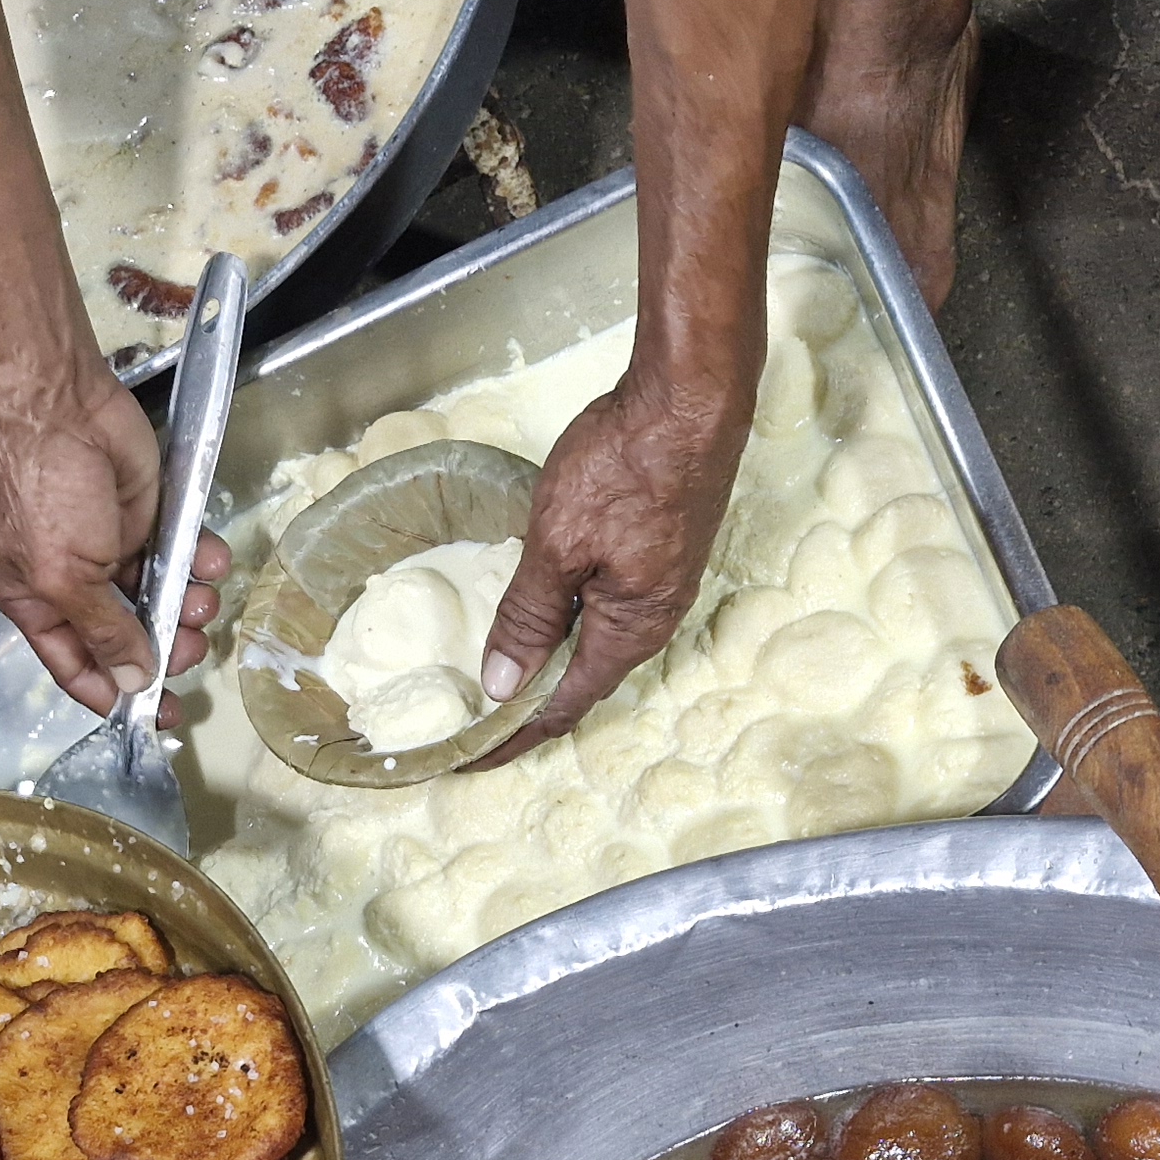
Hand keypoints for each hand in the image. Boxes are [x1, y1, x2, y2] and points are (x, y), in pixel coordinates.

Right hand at [0, 368, 227, 720]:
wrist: (62, 405)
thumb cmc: (43, 488)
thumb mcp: (64, 576)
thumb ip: (102, 631)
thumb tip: (132, 681)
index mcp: (35, 601)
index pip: (76, 665)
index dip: (115, 693)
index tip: (157, 716)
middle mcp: (73, 580)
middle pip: (127, 635)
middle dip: (165, 648)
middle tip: (194, 648)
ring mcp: (111, 547)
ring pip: (161, 597)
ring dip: (190, 605)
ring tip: (204, 600)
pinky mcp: (148, 515)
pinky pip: (183, 550)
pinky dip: (203, 559)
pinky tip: (214, 561)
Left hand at [473, 376, 748, 759]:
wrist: (691, 401)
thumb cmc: (626, 468)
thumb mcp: (558, 545)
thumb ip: (529, 617)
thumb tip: (502, 686)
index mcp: (629, 632)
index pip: (561, 708)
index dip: (512, 738)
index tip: (468, 758)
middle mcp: (652, 620)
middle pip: (583, 684)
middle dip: (530, 710)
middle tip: (476, 726)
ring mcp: (660, 584)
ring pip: (596, 645)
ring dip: (551, 668)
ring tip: (503, 680)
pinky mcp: (659, 551)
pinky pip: (607, 610)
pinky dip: (568, 627)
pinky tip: (544, 615)